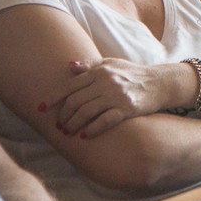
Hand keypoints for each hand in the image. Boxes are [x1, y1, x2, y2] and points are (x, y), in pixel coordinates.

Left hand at [44, 58, 166, 138]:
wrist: (159, 83)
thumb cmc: (133, 74)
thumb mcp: (112, 64)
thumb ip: (91, 66)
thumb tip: (69, 66)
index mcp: (100, 71)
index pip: (70, 86)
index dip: (53, 99)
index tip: (41, 109)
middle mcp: (106, 82)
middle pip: (75, 101)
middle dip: (63, 116)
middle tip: (60, 125)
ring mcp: (117, 96)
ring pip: (85, 112)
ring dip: (73, 125)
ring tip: (69, 132)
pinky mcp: (127, 109)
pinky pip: (104, 121)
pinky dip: (91, 130)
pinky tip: (85, 135)